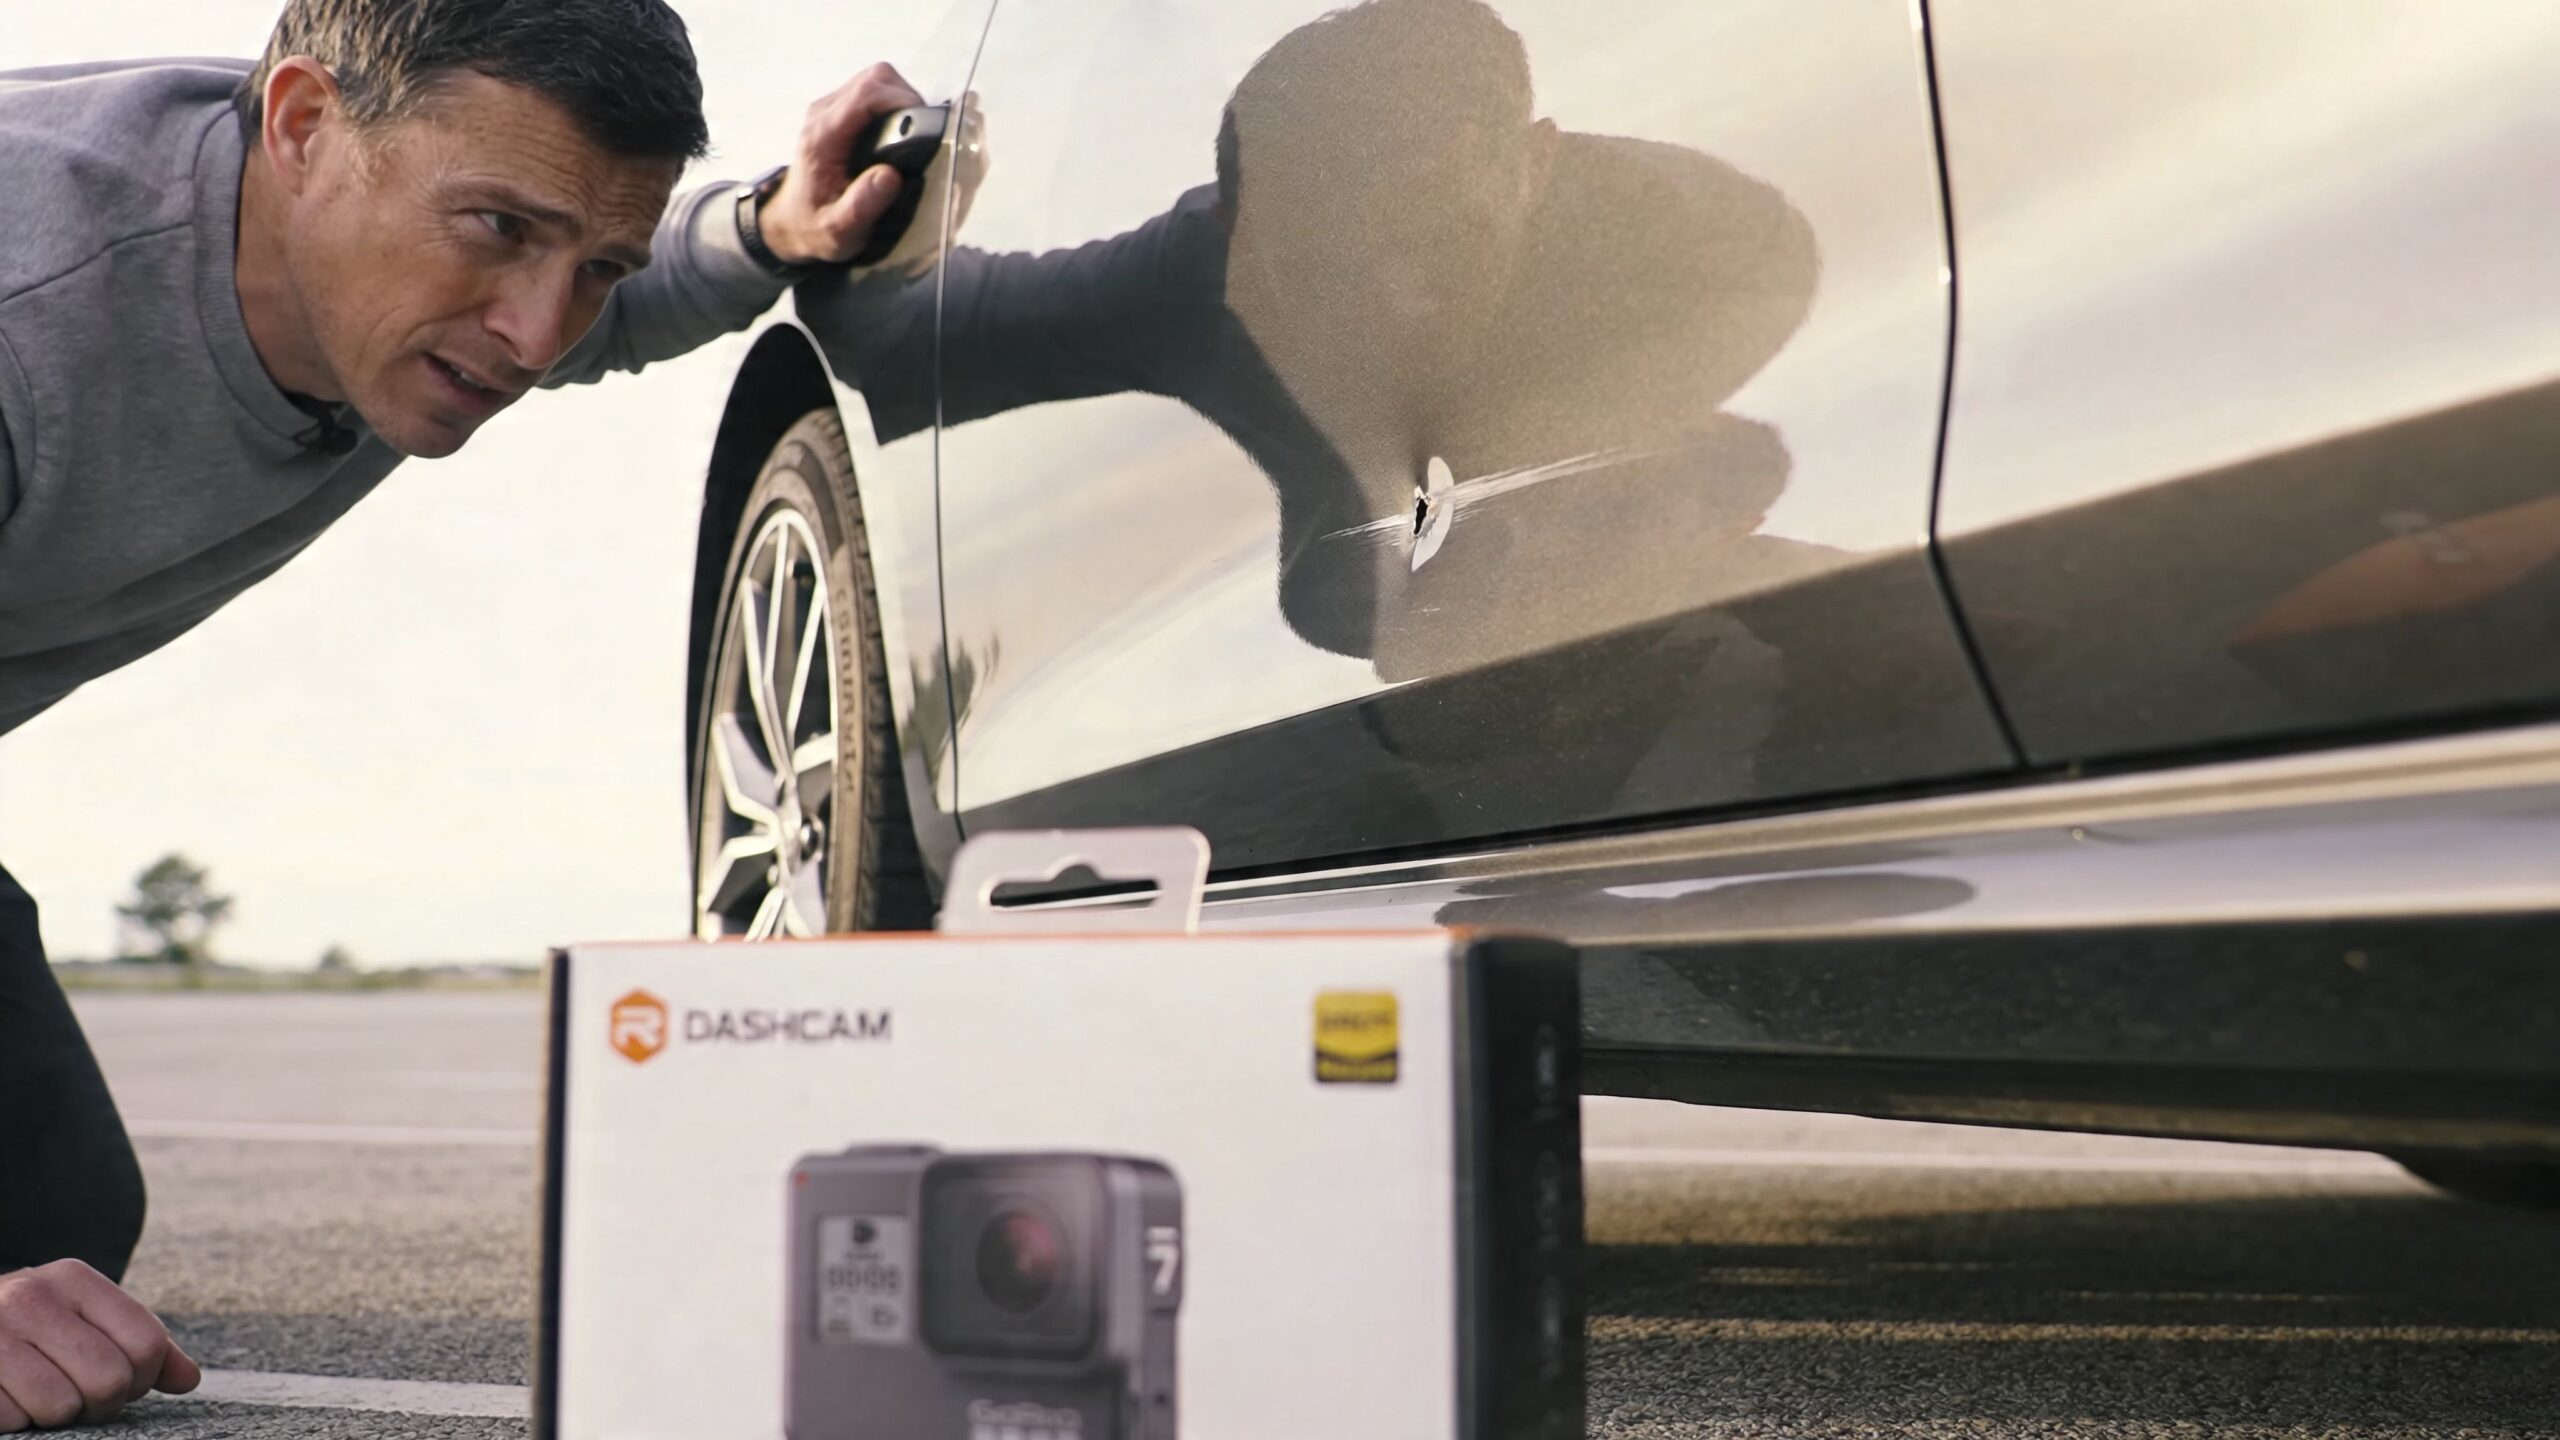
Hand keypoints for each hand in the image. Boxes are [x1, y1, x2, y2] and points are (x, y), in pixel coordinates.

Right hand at [0, 1261, 200, 1431]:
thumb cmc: (30, 1328)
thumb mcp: (84, 1318)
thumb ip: (140, 1344)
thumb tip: (188, 1380)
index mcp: (73, 1279)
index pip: (147, 1343)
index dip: (144, 1378)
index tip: (126, 1382)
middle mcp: (30, 1297)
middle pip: (109, 1379)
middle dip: (102, 1402)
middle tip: (81, 1397)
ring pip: (60, 1407)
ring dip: (55, 1415)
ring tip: (38, 1393)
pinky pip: (14, 1419)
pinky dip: (16, 1419)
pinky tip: (6, 1396)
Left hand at [759, 62, 931, 267]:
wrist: (789, 222)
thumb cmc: (814, 227)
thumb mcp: (837, 231)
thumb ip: (862, 206)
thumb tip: (891, 176)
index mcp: (824, 135)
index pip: (867, 94)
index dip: (902, 101)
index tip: (926, 127)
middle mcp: (825, 113)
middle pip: (875, 78)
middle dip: (906, 98)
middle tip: (923, 133)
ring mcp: (830, 108)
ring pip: (876, 80)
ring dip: (901, 100)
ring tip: (914, 134)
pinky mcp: (839, 112)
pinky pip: (872, 92)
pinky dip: (893, 105)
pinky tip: (899, 135)